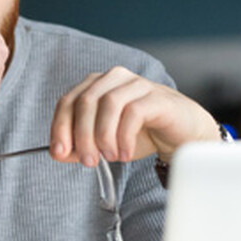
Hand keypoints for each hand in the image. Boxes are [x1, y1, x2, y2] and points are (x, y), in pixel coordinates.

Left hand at [49, 66, 219, 166]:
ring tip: (110, 157)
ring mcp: (137, 84)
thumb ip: (81, 146)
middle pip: (85, 101)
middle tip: (89, 161)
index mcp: (97, 86)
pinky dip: (125, 137)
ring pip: (108, 104)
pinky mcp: (156, 97)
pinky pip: (133, 112)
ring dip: (104, 136)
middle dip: (82, 135)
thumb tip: (58, 153)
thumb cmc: (142, 134)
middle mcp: (114, 78)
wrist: (182, 134)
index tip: (59, 153)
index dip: (60, 127)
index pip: (68, 101)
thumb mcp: (104, 143)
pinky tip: (126, 153)